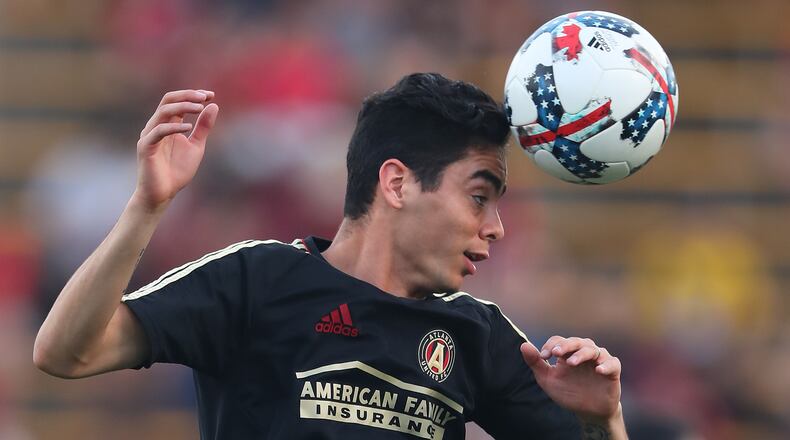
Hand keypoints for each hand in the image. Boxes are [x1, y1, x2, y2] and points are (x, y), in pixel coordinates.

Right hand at [133, 89, 218, 211]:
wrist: (163, 194)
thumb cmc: (177, 171)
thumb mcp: (196, 146)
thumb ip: (203, 127)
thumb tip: (213, 105)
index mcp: (168, 124)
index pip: (177, 101)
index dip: (193, 95)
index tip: (211, 95)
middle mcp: (157, 126)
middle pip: (168, 100)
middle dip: (187, 95)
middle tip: (204, 97)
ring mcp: (150, 135)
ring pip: (163, 111)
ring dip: (183, 107)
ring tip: (200, 107)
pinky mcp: (146, 147)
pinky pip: (158, 131)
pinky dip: (174, 127)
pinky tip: (189, 128)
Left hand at [520, 336, 620, 420]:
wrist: (588, 412)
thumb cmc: (568, 392)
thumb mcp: (548, 380)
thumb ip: (536, 363)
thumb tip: (523, 345)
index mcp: (567, 352)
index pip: (559, 341)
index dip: (551, 345)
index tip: (543, 356)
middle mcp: (583, 352)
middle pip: (576, 341)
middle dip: (565, 345)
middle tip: (556, 353)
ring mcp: (599, 360)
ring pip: (592, 349)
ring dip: (581, 354)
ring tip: (571, 363)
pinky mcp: (612, 371)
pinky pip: (613, 363)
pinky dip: (606, 365)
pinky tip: (598, 369)